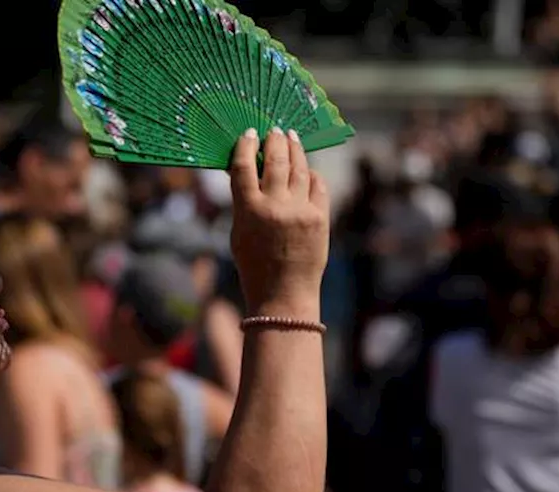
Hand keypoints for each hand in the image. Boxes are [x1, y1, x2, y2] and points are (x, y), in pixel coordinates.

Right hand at [228, 128, 329, 316]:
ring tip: (291, 138)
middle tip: (274, 130)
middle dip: (274, 140)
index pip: (243, 166)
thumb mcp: (238, 233)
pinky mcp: (320, 217)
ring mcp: (300, 210)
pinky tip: (307, 169)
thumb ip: (243, 202)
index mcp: (248, 210)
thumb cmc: (254, 265)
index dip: (245, 145)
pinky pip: (317, 185)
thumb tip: (249, 171)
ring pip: (299, 167)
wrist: (283, 294)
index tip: (248, 133)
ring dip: (295, 149)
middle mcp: (275, 206)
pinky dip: (311, 174)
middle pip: (275, 159)